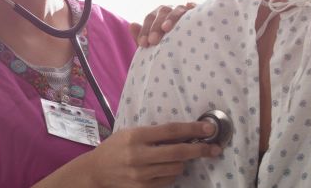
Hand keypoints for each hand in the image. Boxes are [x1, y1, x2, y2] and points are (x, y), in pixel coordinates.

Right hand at [85, 122, 221, 186]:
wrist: (96, 171)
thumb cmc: (116, 147)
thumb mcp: (131, 133)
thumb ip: (155, 133)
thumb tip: (185, 133)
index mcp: (136, 136)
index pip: (170, 131)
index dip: (192, 129)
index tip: (209, 129)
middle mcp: (139, 155)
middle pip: (179, 152)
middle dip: (200, 150)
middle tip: (214, 148)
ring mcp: (141, 175)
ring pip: (176, 168)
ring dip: (182, 162)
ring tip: (173, 158)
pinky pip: (168, 181)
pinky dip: (171, 174)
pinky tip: (162, 170)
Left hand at [130, 3, 196, 47]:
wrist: (183, 57)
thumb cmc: (165, 51)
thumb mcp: (151, 48)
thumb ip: (140, 37)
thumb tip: (132, 24)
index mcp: (158, 17)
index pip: (150, 18)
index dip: (145, 30)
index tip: (144, 43)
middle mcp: (170, 11)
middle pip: (162, 12)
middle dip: (156, 27)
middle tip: (153, 41)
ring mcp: (184, 12)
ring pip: (177, 10)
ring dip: (171, 18)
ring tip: (166, 28)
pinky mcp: (197, 15)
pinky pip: (196, 9)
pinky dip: (193, 7)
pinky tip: (190, 7)